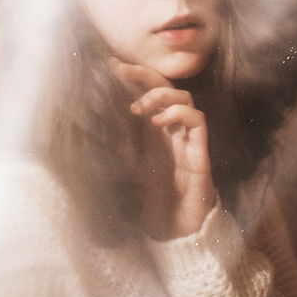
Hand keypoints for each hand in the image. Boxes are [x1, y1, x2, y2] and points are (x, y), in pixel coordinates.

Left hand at [111, 59, 215, 239]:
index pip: (148, 94)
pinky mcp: (200, 152)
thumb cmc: (155, 203)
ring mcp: (188, 140)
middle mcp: (173, 131)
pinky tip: (157, 121)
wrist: (176, 232)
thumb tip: (96, 122)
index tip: (112, 64)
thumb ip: (119, 146)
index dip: (134, 77)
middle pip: (167, 88)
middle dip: (145, 75)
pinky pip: (197, 120)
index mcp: (156, 132)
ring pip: (184, 98)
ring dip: (160, 95)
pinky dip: (178, 113)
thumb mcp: (127, 168)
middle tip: (121, 70)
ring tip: (138, 108)